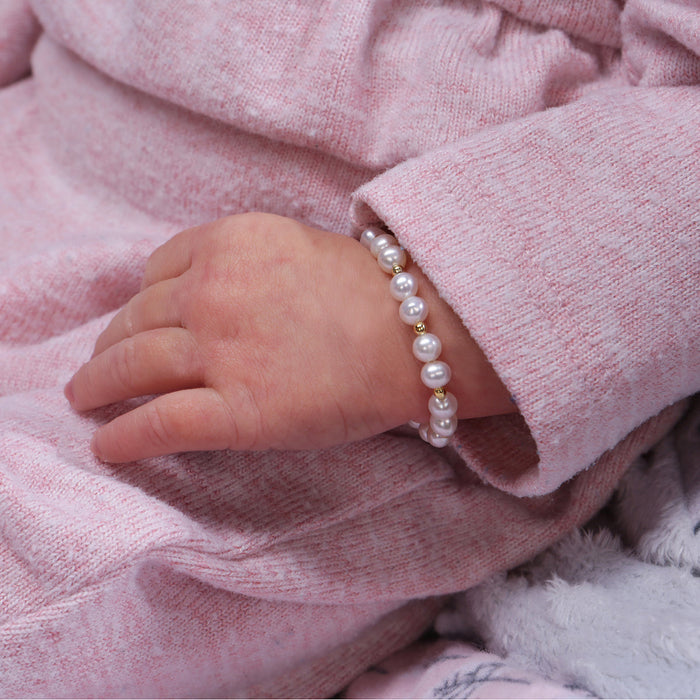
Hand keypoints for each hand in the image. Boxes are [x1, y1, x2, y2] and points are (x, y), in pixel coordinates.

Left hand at [65, 213, 514, 461]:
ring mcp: (221, 350)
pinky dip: (123, 438)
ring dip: (98, 385)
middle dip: (109, 345)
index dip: (138, 301)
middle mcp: (213, 291)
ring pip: (132, 367)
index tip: (133, 321)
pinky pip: (159, 424)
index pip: (156, 272)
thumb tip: (206, 294)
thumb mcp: (297, 248)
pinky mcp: (236, 410)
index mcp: (229, 243)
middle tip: (96, 366)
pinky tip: (105, 447)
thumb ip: (243, 263)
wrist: (419, 334)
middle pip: (136, 319)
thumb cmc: (375, 293)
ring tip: (84, 399)